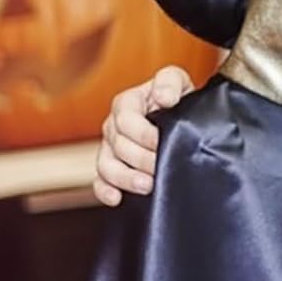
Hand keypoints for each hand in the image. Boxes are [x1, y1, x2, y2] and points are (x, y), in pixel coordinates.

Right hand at [91, 66, 194, 206]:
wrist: (181, 117)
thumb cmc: (177, 98)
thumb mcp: (178, 82)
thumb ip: (170, 82)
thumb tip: (163, 97)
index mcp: (126, 103)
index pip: (126, 119)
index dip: (144, 134)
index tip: (163, 143)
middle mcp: (114, 125)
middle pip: (119, 146)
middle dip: (142, 159)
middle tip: (162, 168)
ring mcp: (110, 148)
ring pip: (107, 166)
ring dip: (126, 178)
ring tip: (148, 185)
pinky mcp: (111, 167)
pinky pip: (100, 181)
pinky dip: (105, 191)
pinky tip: (117, 198)